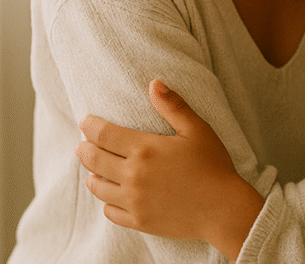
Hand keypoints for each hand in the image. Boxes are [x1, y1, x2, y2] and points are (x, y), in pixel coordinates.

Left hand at [76, 80, 263, 258]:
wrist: (222, 208)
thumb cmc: (212, 164)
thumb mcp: (197, 129)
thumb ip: (173, 105)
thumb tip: (154, 83)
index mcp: (145, 149)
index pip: (105, 134)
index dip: (90, 126)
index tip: (85, 121)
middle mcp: (133, 175)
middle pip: (94, 160)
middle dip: (85, 149)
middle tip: (82, 144)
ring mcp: (134, 201)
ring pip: (98, 187)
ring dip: (92, 175)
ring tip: (93, 170)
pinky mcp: (139, 220)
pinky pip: (110, 211)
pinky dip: (106, 201)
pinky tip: (111, 195)